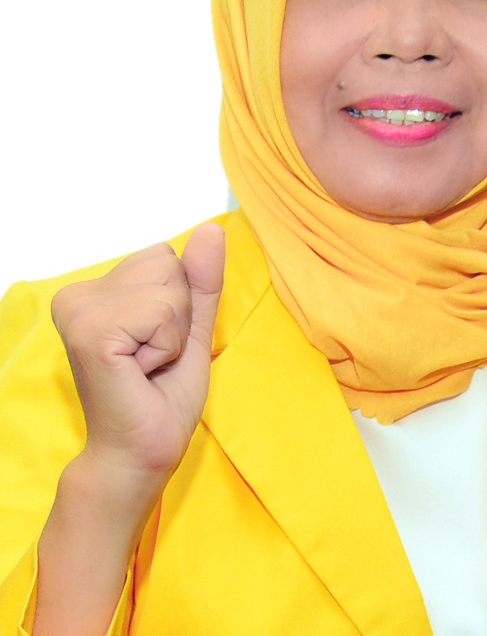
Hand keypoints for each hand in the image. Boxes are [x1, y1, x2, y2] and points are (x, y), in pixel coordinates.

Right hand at [51, 222, 225, 477]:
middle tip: (152, 360)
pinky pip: (163, 312)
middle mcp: (77, 294)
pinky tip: (140, 373)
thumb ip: (200, 279)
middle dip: (177, 316)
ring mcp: (80, 311)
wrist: (142, 452)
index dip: (178, 304)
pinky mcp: (92, 332)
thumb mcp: (191, 327)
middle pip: (167, 264)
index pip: (164, 255)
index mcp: (94, 290)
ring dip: (174, 334)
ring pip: (170, 287)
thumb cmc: (162, 396)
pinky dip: (168, 346)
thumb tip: (213, 229)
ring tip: (146, 367)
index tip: (154, 345)